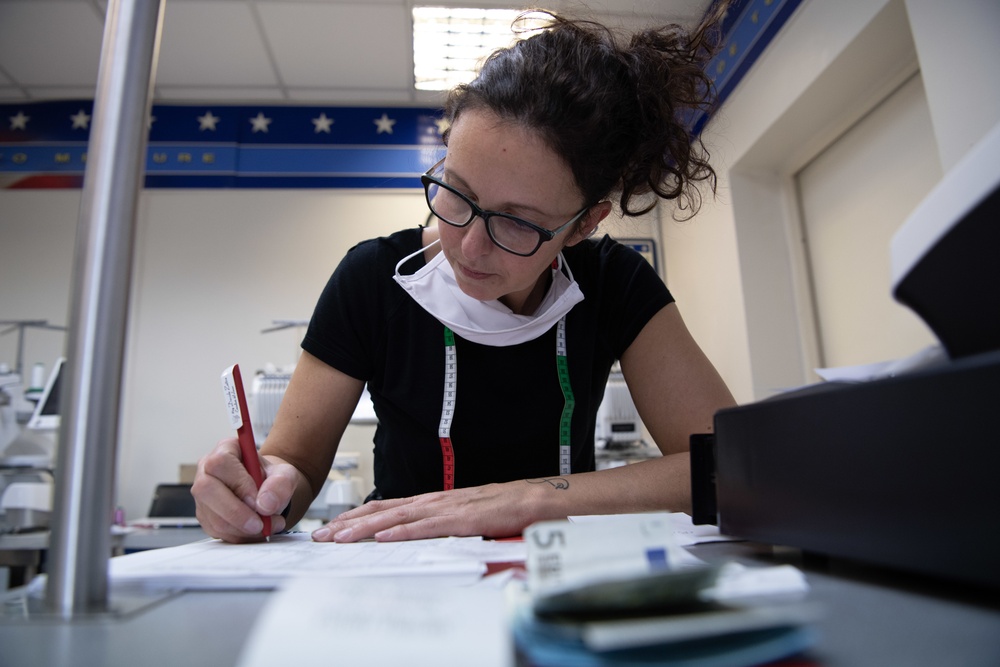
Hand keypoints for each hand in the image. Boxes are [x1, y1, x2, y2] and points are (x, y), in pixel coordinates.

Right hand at [191, 437, 297, 542]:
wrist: (267, 492)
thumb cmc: (272, 479)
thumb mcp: (286, 475)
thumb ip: (281, 484)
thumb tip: (265, 504)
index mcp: (227, 449)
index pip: (221, 462)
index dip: (239, 484)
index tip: (258, 501)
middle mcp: (207, 469)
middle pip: (207, 489)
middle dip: (235, 512)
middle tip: (260, 524)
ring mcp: (203, 494)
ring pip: (211, 514)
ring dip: (240, 528)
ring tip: (266, 526)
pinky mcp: (205, 514)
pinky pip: (215, 529)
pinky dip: (237, 535)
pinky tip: (254, 532)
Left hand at [311, 482, 540, 542]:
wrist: (530, 499)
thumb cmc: (499, 509)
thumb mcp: (459, 518)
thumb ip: (436, 526)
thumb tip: (410, 538)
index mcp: (431, 501)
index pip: (385, 507)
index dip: (356, 517)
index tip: (332, 529)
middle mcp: (432, 501)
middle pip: (382, 510)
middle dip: (349, 523)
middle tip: (322, 536)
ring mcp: (445, 508)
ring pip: (397, 517)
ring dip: (366, 528)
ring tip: (341, 537)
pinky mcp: (461, 519)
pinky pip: (426, 527)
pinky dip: (402, 532)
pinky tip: (384, 538)